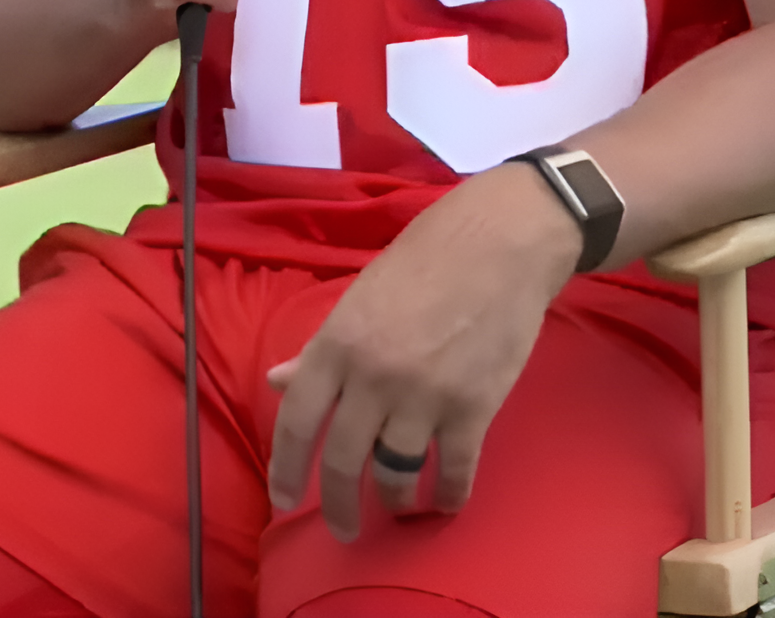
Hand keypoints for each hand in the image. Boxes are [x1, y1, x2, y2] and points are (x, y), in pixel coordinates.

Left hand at [266, 168, 580, 539]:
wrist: (499, 245)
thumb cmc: (423, 263)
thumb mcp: (358, 300)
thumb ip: (318, 350)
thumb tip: (276, 381)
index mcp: (336, 345)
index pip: (297, 420)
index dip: (286, 468)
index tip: (284, 502)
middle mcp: (373, 376)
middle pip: (344, 461)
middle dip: (340, 506)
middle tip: (343, 529)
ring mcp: (423, 395)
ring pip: (397, 471)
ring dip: (396, 498)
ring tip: (398, 505)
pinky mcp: (473, 407)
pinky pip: (455, 469)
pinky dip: (450, 494)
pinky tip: (447, 502)